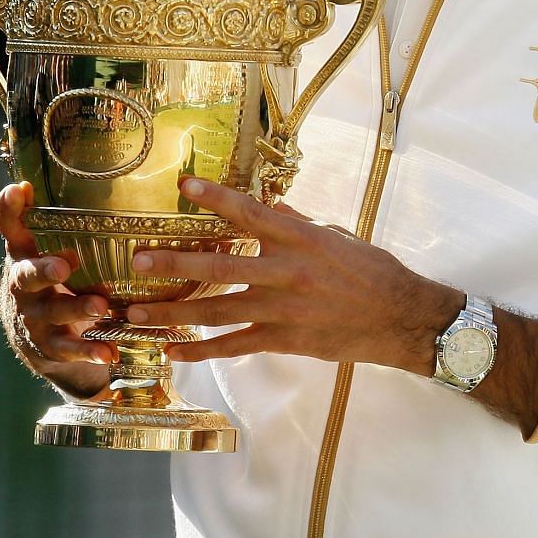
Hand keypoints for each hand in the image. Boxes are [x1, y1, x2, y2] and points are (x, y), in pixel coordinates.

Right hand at [0, 180, 114, 367]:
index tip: (17, 189)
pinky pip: (68, 348)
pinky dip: (89, 350)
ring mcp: (34, 316)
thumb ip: (70, 220)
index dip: (10, 210)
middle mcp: (23, 284)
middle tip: (64, 265)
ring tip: (100, 306)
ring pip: (51, 311)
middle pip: (25, 275)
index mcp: (25, 254)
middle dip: (43, 269)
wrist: (40, 336)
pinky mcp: (49, 345)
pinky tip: (109, 352)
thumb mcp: (57, 247)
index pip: (11, 229)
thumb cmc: (57, 277)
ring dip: (75, 307)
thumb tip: (98, 178)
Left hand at [123, 177, 459, 371]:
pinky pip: (234, 345)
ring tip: (136, 311)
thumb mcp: (339, 238)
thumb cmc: (375, 273)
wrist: (401, 317)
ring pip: (215, 310)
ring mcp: (282, 309)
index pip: (250, 213)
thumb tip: (272, 206)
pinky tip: (173, 352)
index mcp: (302, 239)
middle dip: (173, 262)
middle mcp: (287, 272)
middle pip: (218, 265)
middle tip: (137, 259)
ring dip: (172, 311)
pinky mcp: (284, 340)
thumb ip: (300, 225)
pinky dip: (201, 351)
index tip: (185, 186)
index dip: (216, 198)